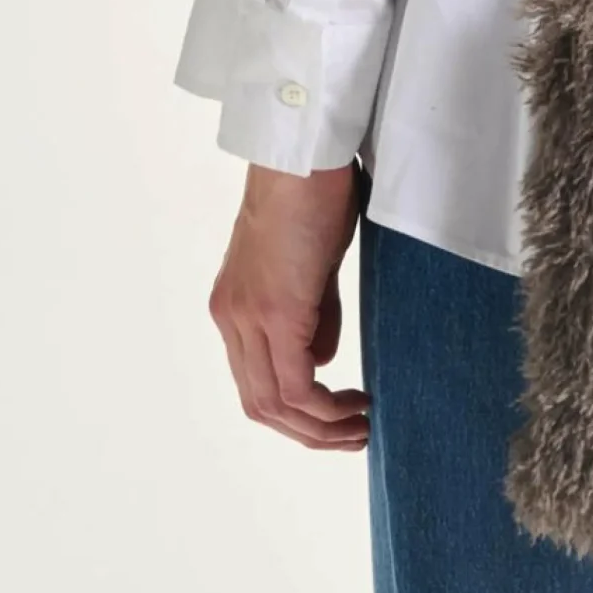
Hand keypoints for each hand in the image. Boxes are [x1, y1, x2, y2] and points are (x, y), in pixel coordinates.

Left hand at [208, 161, 369, 451]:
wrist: (305, 156)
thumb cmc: (314, 194)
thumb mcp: (311, 266)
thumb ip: (312, 316)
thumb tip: (321, 361)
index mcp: (234, 307)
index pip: (254, 381)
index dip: (294, 412)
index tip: (337, 416)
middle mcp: (231, 319)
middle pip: (259, 404)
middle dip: (308, 432)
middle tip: (353, 436)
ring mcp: (248, 318)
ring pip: (273, 404)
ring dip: (320, 428)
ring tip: (361, 429)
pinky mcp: (275, 313)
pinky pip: (295, 387)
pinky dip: (324, 409)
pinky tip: (355, 406)